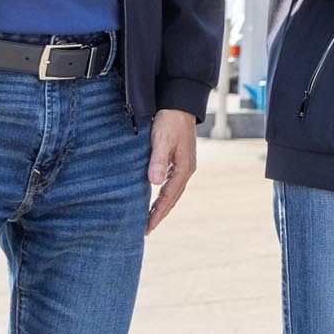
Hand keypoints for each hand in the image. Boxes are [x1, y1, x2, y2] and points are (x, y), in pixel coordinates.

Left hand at [146, 109, 197, 233]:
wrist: (180, 104)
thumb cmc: (170, 121)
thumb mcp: (161, 140)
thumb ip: (158, 162)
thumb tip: (155, 184)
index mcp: (184, 168)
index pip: (169, 197)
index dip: (157, 214)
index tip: (147, 228)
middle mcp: (187, 169)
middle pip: (173, 198)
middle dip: (160, 214)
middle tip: (146, 229)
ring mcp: (185, 164)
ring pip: (173, 191)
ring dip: (162, 205)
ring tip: (150, 218)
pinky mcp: (180, 159)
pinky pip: (172, 183)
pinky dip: (164, 194)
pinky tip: (156, 196)